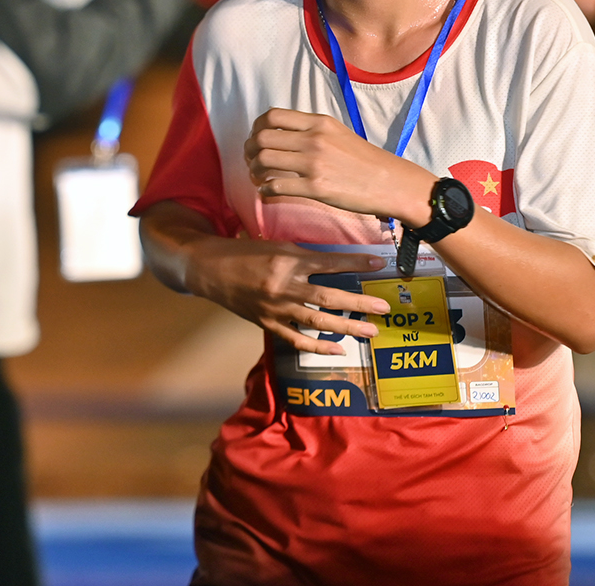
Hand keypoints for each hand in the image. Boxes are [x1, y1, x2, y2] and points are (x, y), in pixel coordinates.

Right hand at [183, 237, 388, 355]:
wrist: (211, 269)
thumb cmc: (246, 252)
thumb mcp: (278, 245)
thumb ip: (306, 256)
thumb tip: (338, 263)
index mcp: (289, 260)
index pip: (330, 262)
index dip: (356, 262)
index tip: (378, 263)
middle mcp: (284, 285)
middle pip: (329, 296)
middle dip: (359, 302)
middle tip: (383, 307)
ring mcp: (276, 308)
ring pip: (318, 321)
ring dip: (347, 327)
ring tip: (371, 330)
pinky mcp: (268, 324)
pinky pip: (298, 340)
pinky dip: (319, 347)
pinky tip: (339, 350)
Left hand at [245, 109, 436, 225]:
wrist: (389, 182)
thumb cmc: (363, 159)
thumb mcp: (337, 132)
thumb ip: (310, 129)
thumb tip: (281, 134)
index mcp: (318, 122)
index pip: (272, 116)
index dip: (256, 128)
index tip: (256, 139)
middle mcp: (313, 139)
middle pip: (261, 138)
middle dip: (249, 151)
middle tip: (252, 161)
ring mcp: (314, 164)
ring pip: (264, 161)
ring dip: (254, 171)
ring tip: (258, 178)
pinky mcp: (316, 188)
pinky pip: (275, 187)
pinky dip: (264, 191)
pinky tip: (267, 193)